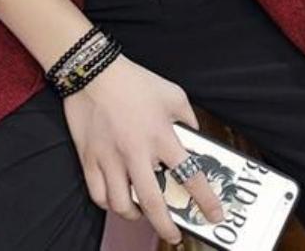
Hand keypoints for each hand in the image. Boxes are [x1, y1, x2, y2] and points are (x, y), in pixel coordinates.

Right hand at [62, 54, 225, 244]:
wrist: (94, 71)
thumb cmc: (134, 81)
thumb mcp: (173, 94)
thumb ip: (187, 118)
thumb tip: (194, 136)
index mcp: (162, 136)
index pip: (190, 176)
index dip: (205, 201)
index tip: (214, 215)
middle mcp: (137, 152)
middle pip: (154, 204)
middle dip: (167, 226)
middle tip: (173, 234)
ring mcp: (111, 158)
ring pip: (122, 205)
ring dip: (135, 216)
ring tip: (141, 214)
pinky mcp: (89, 159)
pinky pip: (97, 195)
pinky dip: (108, 204)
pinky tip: (116, 200)